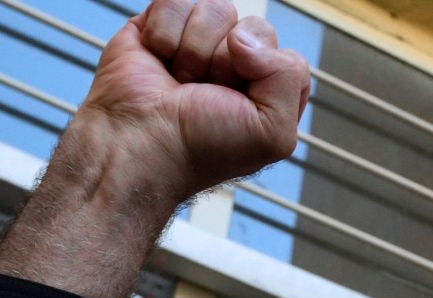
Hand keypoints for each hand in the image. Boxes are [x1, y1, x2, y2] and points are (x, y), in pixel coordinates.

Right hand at [98, 0, 310, 201]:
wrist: (141, 146)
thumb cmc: (202, 148)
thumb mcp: (274, 133)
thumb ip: (291, 77)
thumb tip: (245, 36)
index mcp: (265, 92)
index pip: (288, 58)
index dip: (266, 75)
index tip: (242, 104)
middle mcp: (234, 67)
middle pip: (256, 27)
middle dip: (229, 62)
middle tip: (205, 93)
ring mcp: (197, 45)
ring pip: (217, 10)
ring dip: (196, 50)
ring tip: (180, 82)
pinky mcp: (160, 28)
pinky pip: (176, 2)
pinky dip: (165, 35)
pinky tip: (158, 62)